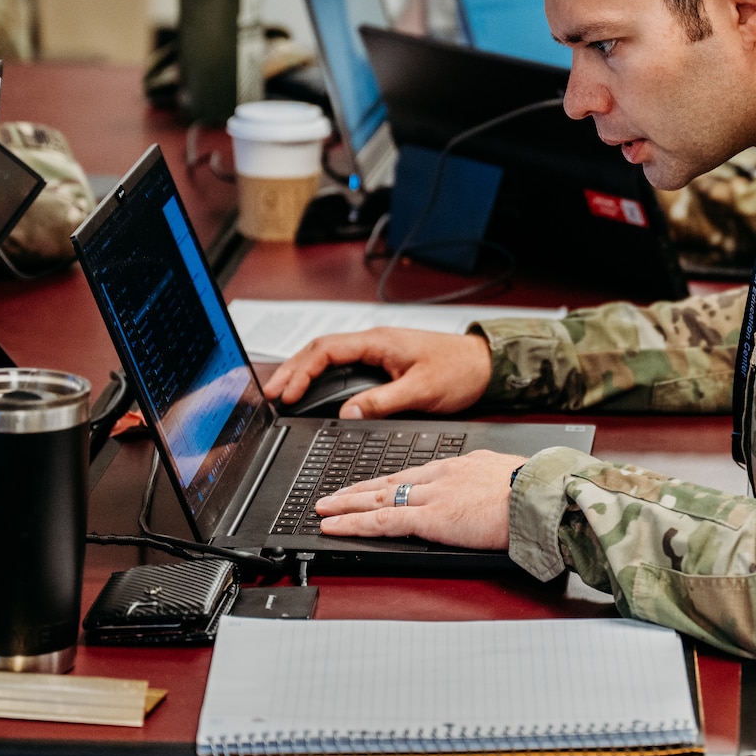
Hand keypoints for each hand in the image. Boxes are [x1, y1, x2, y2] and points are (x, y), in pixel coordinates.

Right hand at [261, 329, 492, 420]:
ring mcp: (378, 351)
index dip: (301, 370)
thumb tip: (346, 414)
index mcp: (379, 341)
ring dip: (305, 372)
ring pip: (330, 357)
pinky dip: (324, 377)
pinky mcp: (384, 363)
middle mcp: (375, 342)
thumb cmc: (460, 370)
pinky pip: (345, 366)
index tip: (285, 392)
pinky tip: (315, 391)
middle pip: (320, 351)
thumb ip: (381, 402)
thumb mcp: (420, 390)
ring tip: (284, 393)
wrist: (486, 365)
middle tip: (270, 393)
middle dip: (292, 370)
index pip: (326, 350)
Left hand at [314, 449, 526, 549]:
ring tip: (324, 509)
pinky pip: (381, 521)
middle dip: (358, 489)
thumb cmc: (536, 493)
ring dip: (347, 505)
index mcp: (462, 465)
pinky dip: (354, 524)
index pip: (414, 473)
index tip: (373, 485)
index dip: (388, 480)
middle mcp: (441, 475)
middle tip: (333, 495)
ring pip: (378, 498)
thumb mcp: (510, 480)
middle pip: (389, 480)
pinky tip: (334, 527)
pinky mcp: (429, 518)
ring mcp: (432, 495)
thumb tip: (493, 499)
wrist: (540, 496)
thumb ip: (492, 488)